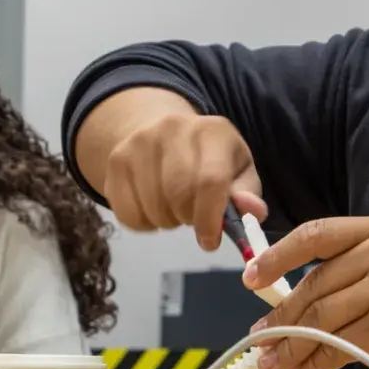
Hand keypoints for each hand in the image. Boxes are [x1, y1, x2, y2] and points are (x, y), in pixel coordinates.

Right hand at [104, 112, 266, 249]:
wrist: (162, 133)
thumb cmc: (210, 159)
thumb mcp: (238, 171)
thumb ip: (247, 194)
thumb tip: (252, 211)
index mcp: (212, 131)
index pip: (210, 180)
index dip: (210, 219)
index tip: (210, 240)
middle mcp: (173, 128)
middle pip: (178, 194)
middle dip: (188, 219)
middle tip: (192, 219)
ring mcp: (139, 142)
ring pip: (152, 206)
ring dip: (167, 222)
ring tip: (174, 209)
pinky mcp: (116, 160)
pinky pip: (127, 213)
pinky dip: (143, 223)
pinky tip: (153, 208)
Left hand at [243, 216, 368, 368]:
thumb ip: (361, 267)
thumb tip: (303, 297)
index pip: (318, 234)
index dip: (278, 256)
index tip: (252, 277)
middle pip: (314, 284)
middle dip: (281, 315)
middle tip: (259, 337)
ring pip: (319, 318)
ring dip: (289, 344)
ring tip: (272, 362)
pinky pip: (335, 347)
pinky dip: (313, 362)